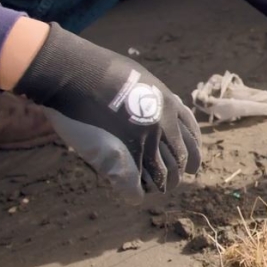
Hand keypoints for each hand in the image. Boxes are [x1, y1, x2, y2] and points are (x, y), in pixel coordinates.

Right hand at [13, 23, 200, 193]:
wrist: (73, 76)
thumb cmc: (98, 72)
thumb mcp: (137, 77)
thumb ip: (150, 95)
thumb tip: (153, 97)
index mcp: (168, 106)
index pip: (191, 136)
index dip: (193, 152)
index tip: (192, 165)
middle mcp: (162, 127)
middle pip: (180, 160)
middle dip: (178, 173)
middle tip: (172, 181)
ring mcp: (142, 145)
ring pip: (162, 178)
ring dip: (159, 185)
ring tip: (153, 188)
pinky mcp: (120, 162)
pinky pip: (136, 190)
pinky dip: (136, 194)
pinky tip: (133, 194)